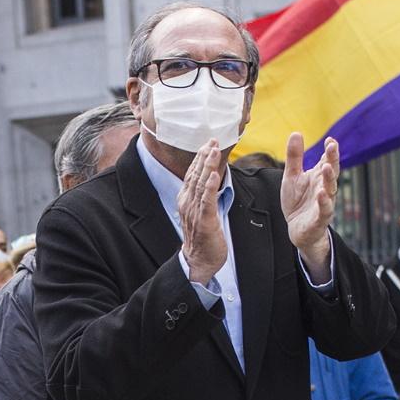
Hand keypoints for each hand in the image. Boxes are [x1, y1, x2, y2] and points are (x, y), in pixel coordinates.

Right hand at [177, 140, 226, 284]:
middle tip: (213, 139)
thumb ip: (203, 196)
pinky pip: (206, 200)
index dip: (200, 157)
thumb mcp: (201, 212)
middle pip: (195, 174)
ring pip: (200, 183)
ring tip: (213, 150)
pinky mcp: (204, 220)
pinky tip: (214, 174)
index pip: (192, 174)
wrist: (199, 260)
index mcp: (186, 199)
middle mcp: (187, 202)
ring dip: (207, 165)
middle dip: (204, 156)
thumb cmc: (202, 237)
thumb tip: (210, 181)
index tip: (208, 143)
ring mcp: (194, 211)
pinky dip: (210, 186)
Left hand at [281, 133, 339, 279]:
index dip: (330, 150)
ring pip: (330, 189)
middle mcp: (324, 187)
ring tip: (327, 166)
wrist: (297, 229)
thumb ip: (294, 157)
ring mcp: (324, 203)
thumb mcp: (291, 176)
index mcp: (318, 176)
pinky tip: (322, 194)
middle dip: (333, 159)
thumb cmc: (297, 202)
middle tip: (332, 147)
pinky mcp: (319, 218)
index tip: (330, 139)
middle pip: (331, 171)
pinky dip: (324, 202)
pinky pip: (324, 210)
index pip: (327, 159)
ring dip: (329, 178)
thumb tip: (296, 133)